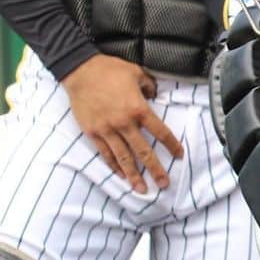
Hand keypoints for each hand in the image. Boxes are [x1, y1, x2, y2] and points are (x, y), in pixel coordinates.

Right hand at [61, 53, 183, 191]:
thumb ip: (150, 86)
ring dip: (134, 175)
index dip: (172, 145)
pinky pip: (105, 153)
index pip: (161, 132)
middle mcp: (124, 123)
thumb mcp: (137, 72)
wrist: (79, 70)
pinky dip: (114, 166)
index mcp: (139, 109)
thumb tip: (155, 95)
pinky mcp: (92, 132)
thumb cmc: (109, 69)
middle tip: (164, 184)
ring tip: (142, 189)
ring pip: (123, 158)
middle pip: (144, 152)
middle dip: (155, 169)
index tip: (179, 156)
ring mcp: (107, 130)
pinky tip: (121, 175)